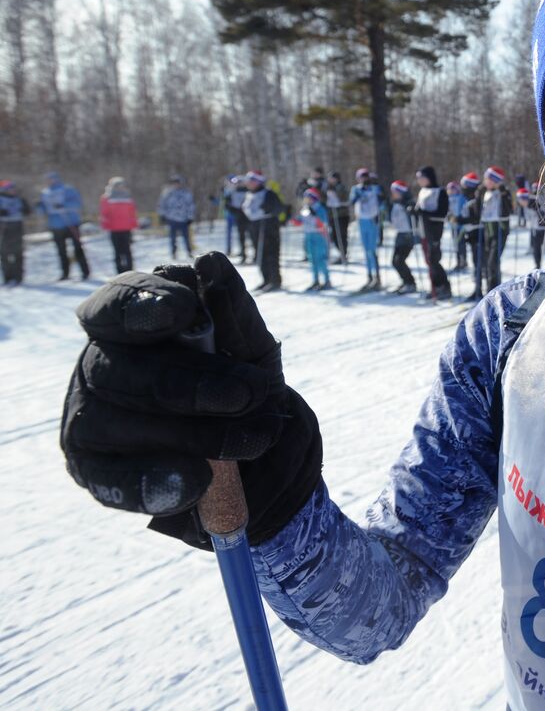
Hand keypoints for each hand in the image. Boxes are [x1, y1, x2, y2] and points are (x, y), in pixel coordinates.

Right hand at [61, 252, 321, 548]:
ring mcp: (91, 417)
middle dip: (190, 383)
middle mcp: (101, 364)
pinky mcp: (93, 468)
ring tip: (251, 441)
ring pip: (115, 421)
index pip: (116, 304)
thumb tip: (210, 263)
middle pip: (121, 368)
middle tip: (249, 394)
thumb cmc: (241, 378)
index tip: (184, 310)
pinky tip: (196, 482)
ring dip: (190, 433)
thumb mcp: (251, 346)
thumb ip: (234, 311)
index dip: (144, 305)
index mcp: (132, 321)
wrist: (254, 449)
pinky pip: (110, 479)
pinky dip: (155, 480)